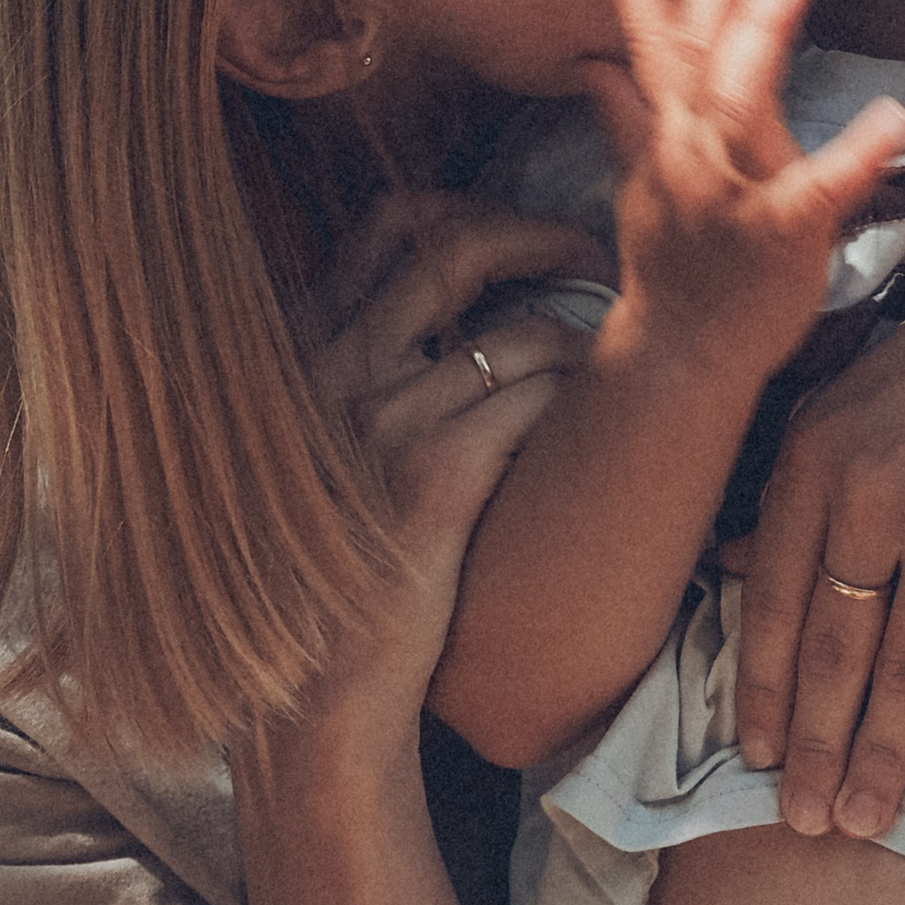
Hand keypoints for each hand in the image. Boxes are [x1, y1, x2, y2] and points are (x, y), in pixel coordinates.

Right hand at [295, 195, 593, 734]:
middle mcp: (330, 366)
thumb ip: (360, 375)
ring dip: (578, 343)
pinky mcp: (433, 475)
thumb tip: (446, 320)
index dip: (472, 210)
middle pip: (455, 244)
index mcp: (300, 349)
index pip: (388, 224)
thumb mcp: (320, 453)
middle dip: (541, 237)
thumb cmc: (329, 576)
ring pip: (519, 332)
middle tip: (590, 261)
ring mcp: (379, 418)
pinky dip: (574, 405)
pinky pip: (535, 401)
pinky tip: (587, 436)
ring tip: (605, 371)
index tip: (526, 236)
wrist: (312, 694)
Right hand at [589, 0, 904, 381]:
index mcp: (668, 135)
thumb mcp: (642, 181)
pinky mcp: (779, 234)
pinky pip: (820, 188)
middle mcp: (691, 153)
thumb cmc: (676, 263)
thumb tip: (591, 65)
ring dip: (760, 39)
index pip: (649, 43)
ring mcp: (731, 193)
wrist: (681, 353)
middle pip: (696, 55)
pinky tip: (892, 117)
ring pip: (738, 105)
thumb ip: (627, 117)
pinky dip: (854, 152)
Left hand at [731, 219, 904, 841]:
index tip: (756, 755)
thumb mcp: (874, 394)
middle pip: (830, 649)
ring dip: (881, 760)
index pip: (772, 594)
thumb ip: (810, 475)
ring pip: (901, 674)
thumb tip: (729, 559)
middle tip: (803, 820)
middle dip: (814, 747)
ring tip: (866, 821)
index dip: (762, 688)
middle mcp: (871, 488)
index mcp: (819, 446)